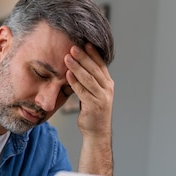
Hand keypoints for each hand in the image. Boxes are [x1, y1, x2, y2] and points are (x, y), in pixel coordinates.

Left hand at [64, 43, 113, 175]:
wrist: (96, 132)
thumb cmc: (92, 112)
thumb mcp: (93, 93)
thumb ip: (90, 81)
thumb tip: (79, 65)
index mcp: (108, 83)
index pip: (101, 64)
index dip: (93, 53)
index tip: (85, 42)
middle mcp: (107, 89)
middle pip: (94, 69)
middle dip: (83, 57)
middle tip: (73, 46)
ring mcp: (102, 97)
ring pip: (89, 78)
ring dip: (77, 67)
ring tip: (67, 57)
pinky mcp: (94, 106)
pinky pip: (83, 91)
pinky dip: (75, 82)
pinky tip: (67, 74)